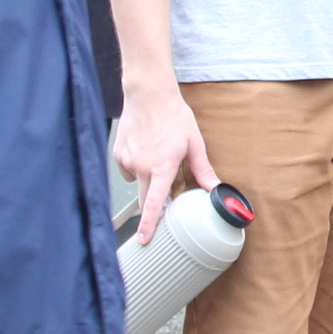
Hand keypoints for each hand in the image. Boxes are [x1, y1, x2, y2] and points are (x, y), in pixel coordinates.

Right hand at [113, 81, 218, 254]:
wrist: (148, 94)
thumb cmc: (172, 115)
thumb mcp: (194, 142)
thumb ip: (202, 169)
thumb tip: (214, 187)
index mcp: (162, 167)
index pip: (154, 204)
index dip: (148, 225)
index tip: (144, 240)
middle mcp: (142, 167)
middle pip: (144, 198)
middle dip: (152, 202)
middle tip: (162, 189)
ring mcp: (127, 161)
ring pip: (138, 181)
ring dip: (147, 177)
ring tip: (158, 155)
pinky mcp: (118, 154)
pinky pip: (128, 169)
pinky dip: (137, 165)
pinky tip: (145, 150)